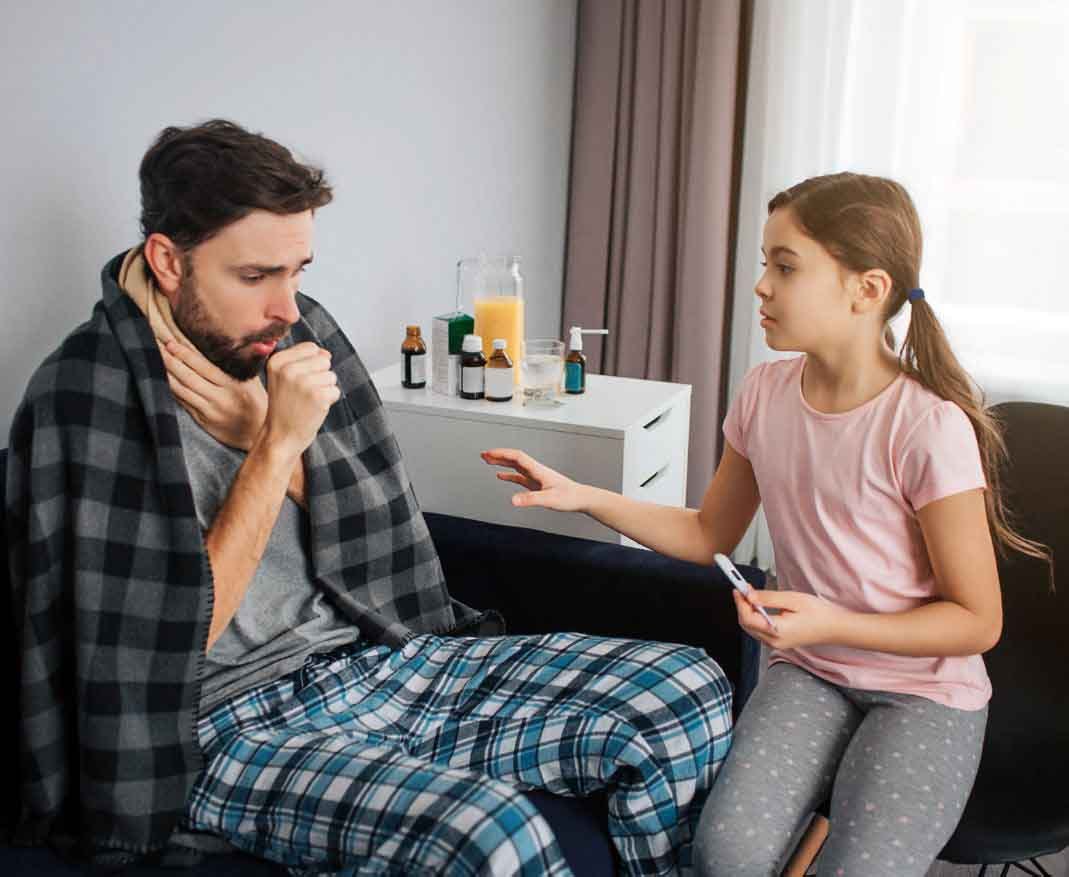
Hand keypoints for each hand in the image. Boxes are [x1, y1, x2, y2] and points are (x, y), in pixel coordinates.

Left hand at [162, 339, 267, 450]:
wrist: (257, 434)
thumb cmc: (258, 404)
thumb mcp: (255, 383)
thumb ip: (246, 363)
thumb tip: (245, 341)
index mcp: (234, 386)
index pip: (204, 367)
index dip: (185, 355)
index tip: (171, 343)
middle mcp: (220, 398)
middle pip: (189, 377)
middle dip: (170, 361)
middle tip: (156, 346)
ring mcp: (210, 411)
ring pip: (182, 390)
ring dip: (166, 374)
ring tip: (154, 359)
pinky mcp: (202, 420)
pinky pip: (183, 402)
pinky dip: (172, 390)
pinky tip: (163, 379)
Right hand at [262, 343, 340, 456]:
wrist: (280, 436)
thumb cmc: (285, 407)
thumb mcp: (284, 378)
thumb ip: (303, 360)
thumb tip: (326, 353)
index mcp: (277, 361)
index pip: (311, 348)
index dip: (311, 364)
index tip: (297, 381)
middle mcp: (288, 370)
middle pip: (324, 360)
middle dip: (319, 376)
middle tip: (303, 393)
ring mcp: (304, 383)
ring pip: (331, 375)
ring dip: (324, 389)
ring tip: (307, 401)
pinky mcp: (318, 396)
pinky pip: (336, 390)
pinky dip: (329, 401)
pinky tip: (314, 408)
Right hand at [481, 448, 587, 511]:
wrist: (581, 498)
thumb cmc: (569, 496)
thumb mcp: (549, 499)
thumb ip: (530, 499)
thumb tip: (513, 500)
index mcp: (537, 470)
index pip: (517, 456)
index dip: (502, 453)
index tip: (489, 453)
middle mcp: (535, 470)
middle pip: (513, 458)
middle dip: (498, 455)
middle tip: (483, 454)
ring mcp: (535, 476)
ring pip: (515, 466)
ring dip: (501, 462)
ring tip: (488, 460)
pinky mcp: (536, 484)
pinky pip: (519, 477)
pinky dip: (508, 475)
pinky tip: (501, 476)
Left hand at [732, 589, 849, 649]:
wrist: (835, 628)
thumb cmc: (818, 613)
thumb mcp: (792, 599)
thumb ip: (768, 598)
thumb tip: (748, 595)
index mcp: (777, 631)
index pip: (747, 618)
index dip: (740, 602)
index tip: (738, 588)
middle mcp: (774, 641)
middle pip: (746, 624)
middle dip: (742, 606)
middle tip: (742, 589)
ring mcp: (776, 644)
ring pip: (751, 628)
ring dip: (747, 611)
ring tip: (750, 594)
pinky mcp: (779, 642)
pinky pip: (759, 630)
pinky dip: (755, 617)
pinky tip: (758, 605)